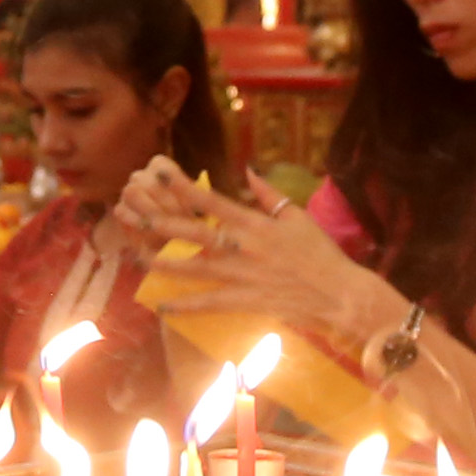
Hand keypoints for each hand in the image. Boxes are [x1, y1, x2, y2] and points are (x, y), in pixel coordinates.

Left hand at [118, 167, 389, 362]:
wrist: (340, 293)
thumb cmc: (321, 254)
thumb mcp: (298, 217)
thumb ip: (270, 195)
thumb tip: (249, 169)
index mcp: (256, 224)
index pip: (213, 202)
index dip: (185, 188)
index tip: (160, 175)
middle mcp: (244, 247)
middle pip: (196, 234)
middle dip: (163, 225)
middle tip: (135, 217)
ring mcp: (244, 275)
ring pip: (195, 268)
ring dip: (164, 264)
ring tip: (137, 259)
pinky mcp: (246, 301)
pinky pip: (209, 302)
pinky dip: (185, 305)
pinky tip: (162, 306)